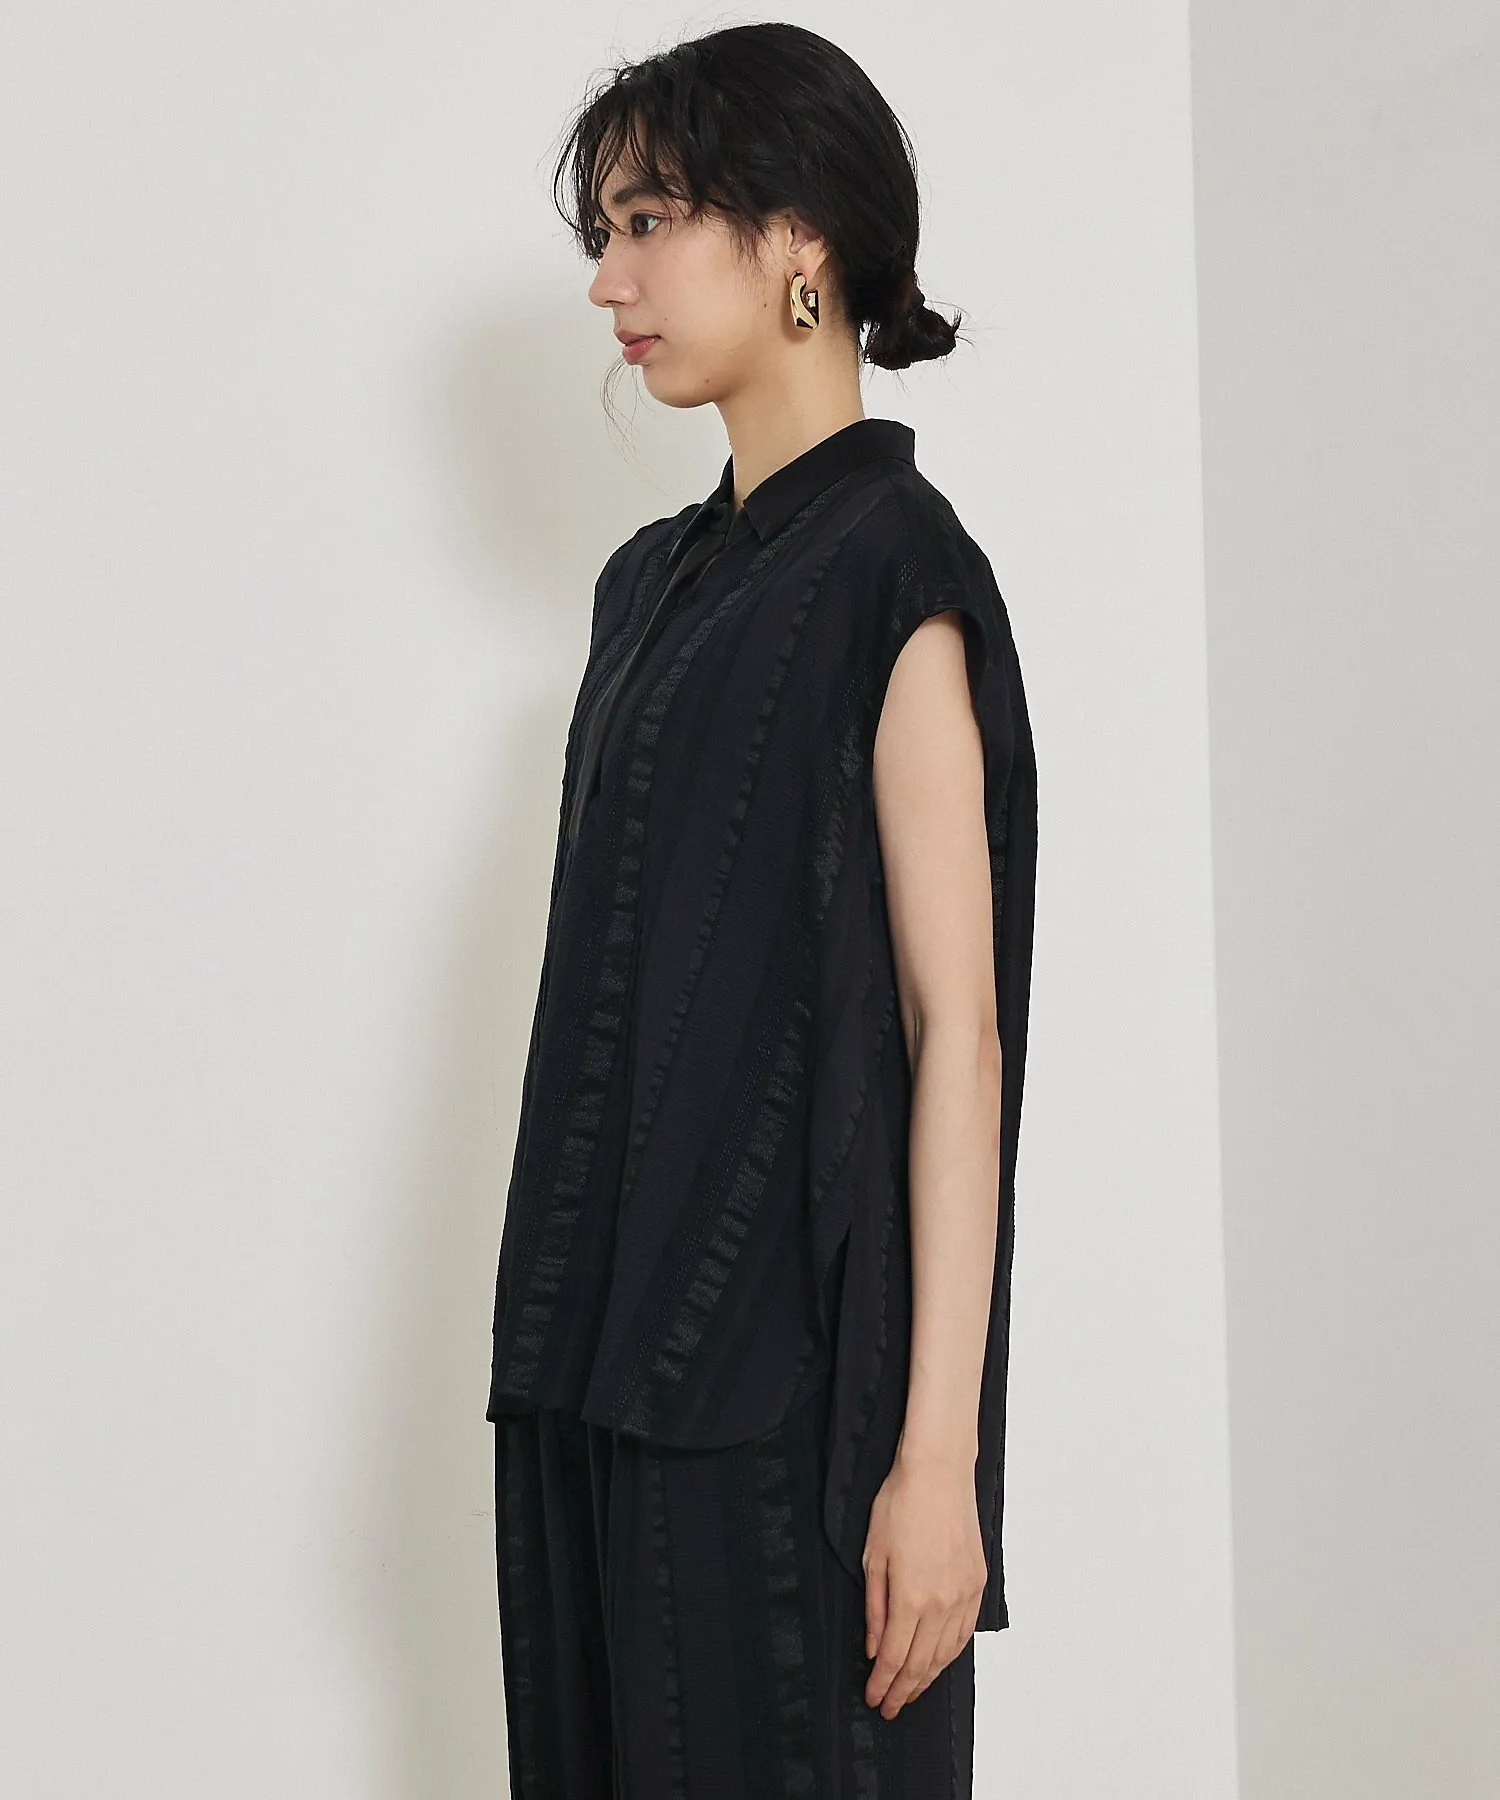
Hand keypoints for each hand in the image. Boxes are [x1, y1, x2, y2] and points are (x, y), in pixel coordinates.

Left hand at [861, 1444, 986, 1719]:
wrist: (938, 1473)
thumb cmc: (900, 1504)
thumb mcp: (873, 1555)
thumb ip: (874, 1606)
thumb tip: (873, 1646)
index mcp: (910, 1597)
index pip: (894, 1657)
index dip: (882, 1684)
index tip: (873, 1698)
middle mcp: (941, 1603)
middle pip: (921, 1663)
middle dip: (903, 1690)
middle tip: (890, 1706)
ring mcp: (963, 1594)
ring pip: (946, 1653)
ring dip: (927, 1677)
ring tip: (911, 1691)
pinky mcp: (977, 1583)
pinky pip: (964, 1632)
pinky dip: (951, 1654)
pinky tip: (940, 1661)